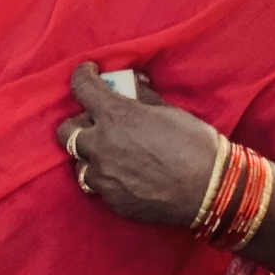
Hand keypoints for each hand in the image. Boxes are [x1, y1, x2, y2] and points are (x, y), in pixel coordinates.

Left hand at [55, 62, 219, 224]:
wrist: (209, 188)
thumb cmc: (193, 142)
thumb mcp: (168, 109)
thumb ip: (142, 96)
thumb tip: (133, 84)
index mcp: (115, 116)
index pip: (81, 88)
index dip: (82, 75)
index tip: (89, 72)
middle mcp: (102, 146)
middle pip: (66, 131)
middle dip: (77, 122)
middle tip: (96, 121)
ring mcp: (104, 178)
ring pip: (79, 163)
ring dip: (91, 155)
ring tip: (110, 153)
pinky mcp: (113, 201)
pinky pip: (99, 186)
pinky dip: (107, 177)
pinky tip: (127, 175)